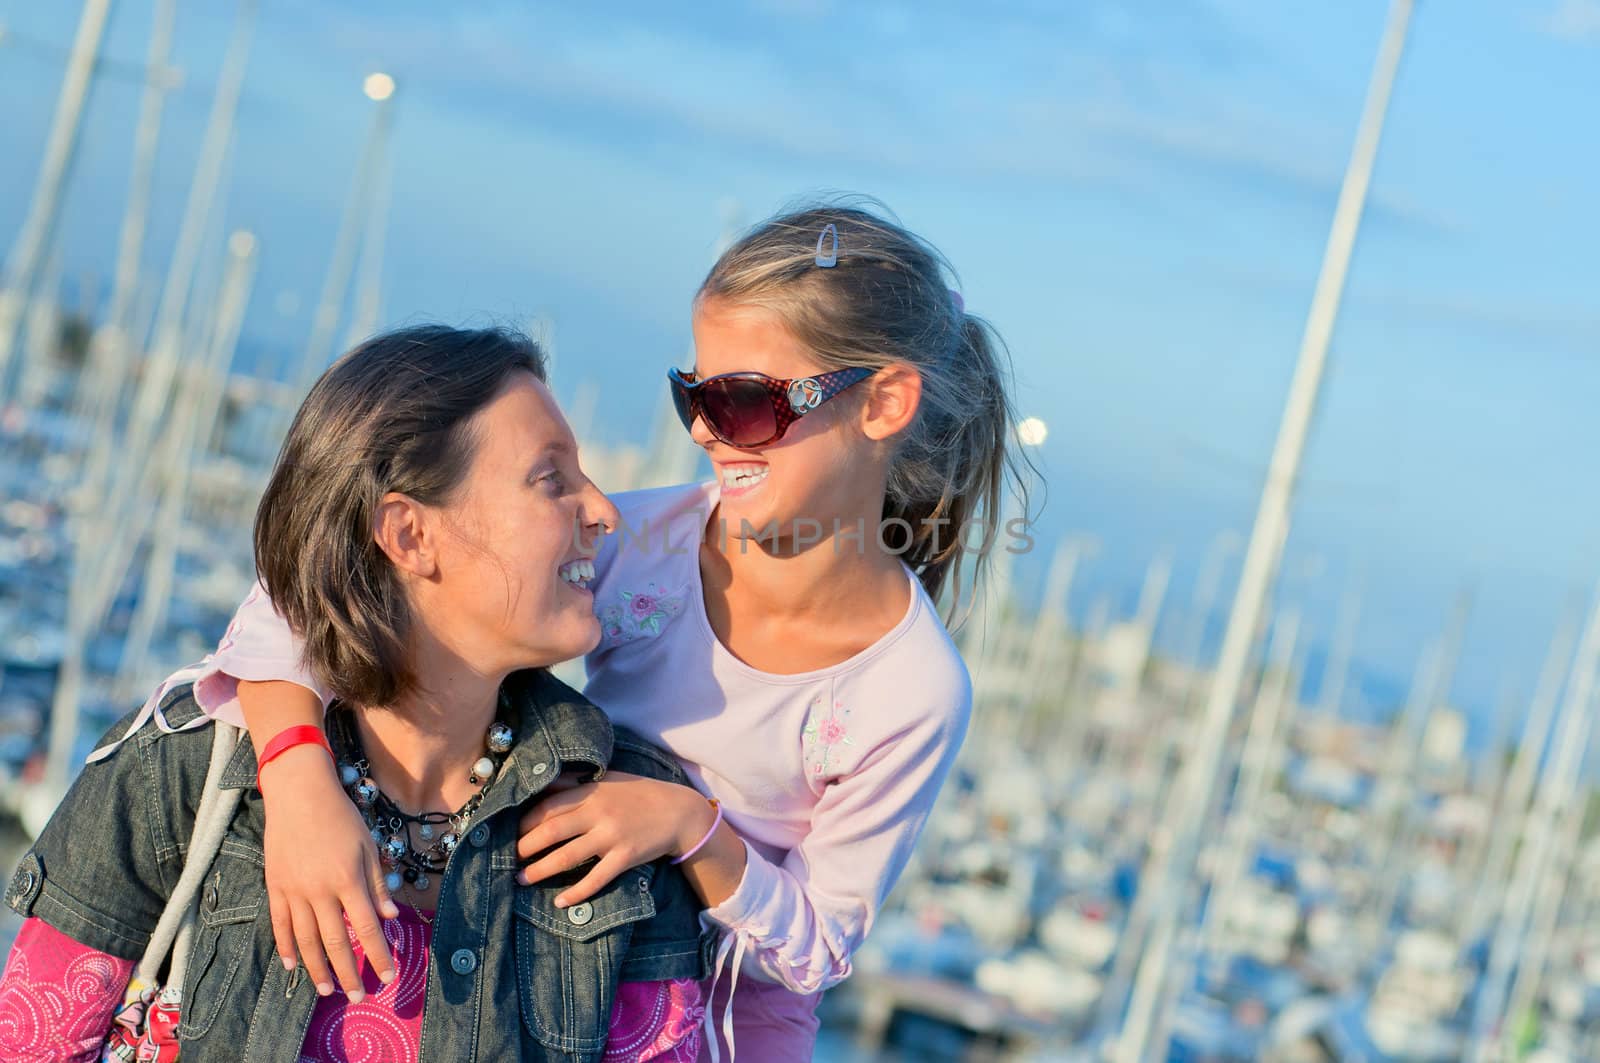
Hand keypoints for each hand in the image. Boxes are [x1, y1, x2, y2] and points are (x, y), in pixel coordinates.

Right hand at [260, 745, 398, 1000]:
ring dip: (317, 969)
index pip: (366, 927)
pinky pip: (280, 925)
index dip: (378, 954)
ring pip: (305, 940)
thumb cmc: (340, 816)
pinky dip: (286, 948)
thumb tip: (390, 916)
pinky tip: (292, 966)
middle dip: (349, 972)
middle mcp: (320, 890)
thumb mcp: (368, 845)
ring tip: (327, 989)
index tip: (388, 975)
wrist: (298, 793)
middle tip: (358, 996)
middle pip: (335, 942)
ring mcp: (294, 891)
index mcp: (348, 879)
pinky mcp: (275, 887)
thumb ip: (376, 883)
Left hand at [516, 772, 713, 907]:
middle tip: (504, 861)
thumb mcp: (607, 779)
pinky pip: (597, 879)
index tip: (506, 834)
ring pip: (568, 857)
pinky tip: (560, 901)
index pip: (547, 807)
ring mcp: (612, 837)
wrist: (679, 812)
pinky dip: (577, 892)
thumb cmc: (639, 794)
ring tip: (521, 880)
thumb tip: (541, 784)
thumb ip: (575, 783)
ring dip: (540, 871)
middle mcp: (598, 813)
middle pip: (551, 832)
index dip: (523, 822)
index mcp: (590, 792)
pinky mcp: (626, 857)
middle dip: (523, 848)